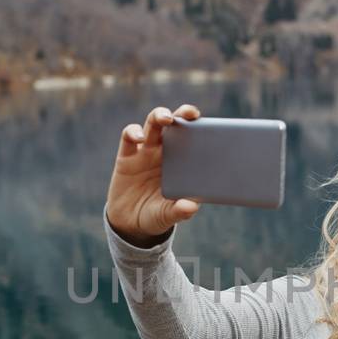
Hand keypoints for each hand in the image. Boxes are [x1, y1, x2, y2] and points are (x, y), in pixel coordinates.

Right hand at [105, 104, 202, 245]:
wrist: (130, 224)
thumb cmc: (156, 215)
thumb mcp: (168, 215)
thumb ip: (179, 211)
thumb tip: (191, 207)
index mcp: (181, 162)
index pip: (193, 138)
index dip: (201, 127)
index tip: (211, 124)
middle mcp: (164, 152)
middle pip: (174, 124)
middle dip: (182, 114)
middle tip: (190, 114)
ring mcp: (145, 152)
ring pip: (152, 124)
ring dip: (159, 116)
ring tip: (165, 118)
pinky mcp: (126, 156)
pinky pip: (129, 137)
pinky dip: (133, 133)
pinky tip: (139, 138)